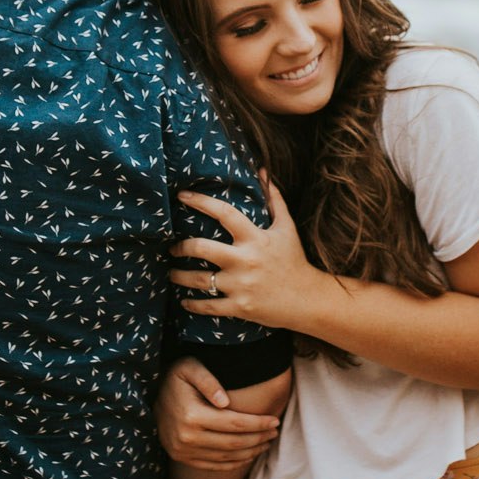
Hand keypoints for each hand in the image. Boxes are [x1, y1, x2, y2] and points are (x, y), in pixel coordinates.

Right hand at [155, 357, 280, 470]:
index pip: (235, 424)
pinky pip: (213, 466)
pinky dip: (233, 463)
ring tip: (266, 443)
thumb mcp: (190, 368)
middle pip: (234, 443)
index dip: (258, 424)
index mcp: (192, 416)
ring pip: (226, 458)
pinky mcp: (181, 457)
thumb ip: (208, 381)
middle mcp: (186, 438)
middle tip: (275, 432)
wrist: (147, 395)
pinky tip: (248, 455)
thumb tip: (225, 402)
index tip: (275, 420)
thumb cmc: (175, 376)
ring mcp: (182, 451)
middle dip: (259, 438)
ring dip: (250, 452)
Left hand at [169, 175, 327, 328]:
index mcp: (255, 238)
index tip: (181, 196)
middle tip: (172, 248)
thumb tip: (263, 171)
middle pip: (202, 248)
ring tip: (171, 273)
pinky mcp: (239, 307)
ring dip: (179, 276)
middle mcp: (245, 260)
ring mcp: (241, 285)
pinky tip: (184, 301)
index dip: (200, 201)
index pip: (224, 213)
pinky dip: (192, 304)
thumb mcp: (286, 227)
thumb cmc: (294, 260)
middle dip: (181, 247)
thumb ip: (274, 199)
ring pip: (199, 280)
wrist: (307, 299)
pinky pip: (208, 306)